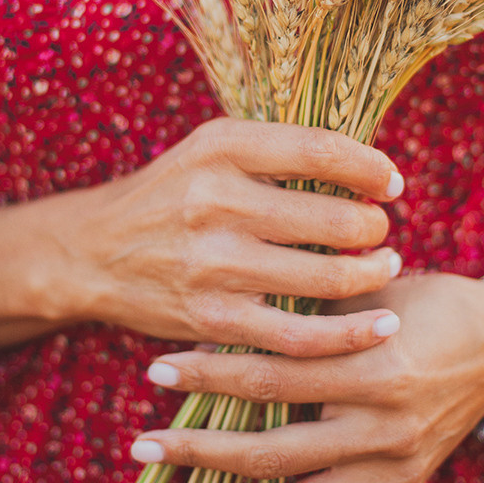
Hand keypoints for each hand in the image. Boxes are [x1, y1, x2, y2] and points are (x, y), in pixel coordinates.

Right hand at [0, 118, 404, 359]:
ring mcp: (215, 264)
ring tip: (384, 267)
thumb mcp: (212, 150)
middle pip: (335, 218)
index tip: (391, 183)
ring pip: (327, 277)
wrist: (92, 252)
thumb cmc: (173, 195)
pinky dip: (350, 333)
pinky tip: (378, 324)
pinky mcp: (213, 318)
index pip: (321, 150)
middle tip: (381, 231)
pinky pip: (301, 335)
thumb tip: (369, 168)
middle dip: (375, 228)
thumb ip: (280, 152)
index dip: (371, 168)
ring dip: (372, 274)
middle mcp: (217, 201)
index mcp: (222, 147)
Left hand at [133, 272, 483, 482]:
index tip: (155, 372)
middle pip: (270, 452)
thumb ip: (301, 315)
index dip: (209, 377)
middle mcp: (383, 431)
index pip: (271, 379)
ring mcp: (392, 475)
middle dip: (197, 453)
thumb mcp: (366, 296)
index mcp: (374, 369)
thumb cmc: (423, 303)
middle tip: (140, 449)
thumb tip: (216, 327)